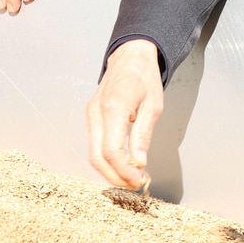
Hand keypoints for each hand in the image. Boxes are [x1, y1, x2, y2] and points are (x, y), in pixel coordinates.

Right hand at [86, 39, 164, 189]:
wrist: (129, 57)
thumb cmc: (144, 78)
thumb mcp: (153, 107)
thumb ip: (143, 136)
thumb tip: (139, 163)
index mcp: (113, 108)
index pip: (111, 151)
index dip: (124, 171)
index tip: (139, 180)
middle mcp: (96, 113)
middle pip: (96, 157)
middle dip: (115, 177)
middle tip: (135, 185)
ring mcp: (91, 115)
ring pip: (93, 153)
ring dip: (111, 170)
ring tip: (132, 177)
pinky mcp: (91, 117)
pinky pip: (95, 144)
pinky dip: (107, 159)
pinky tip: (124, 163)